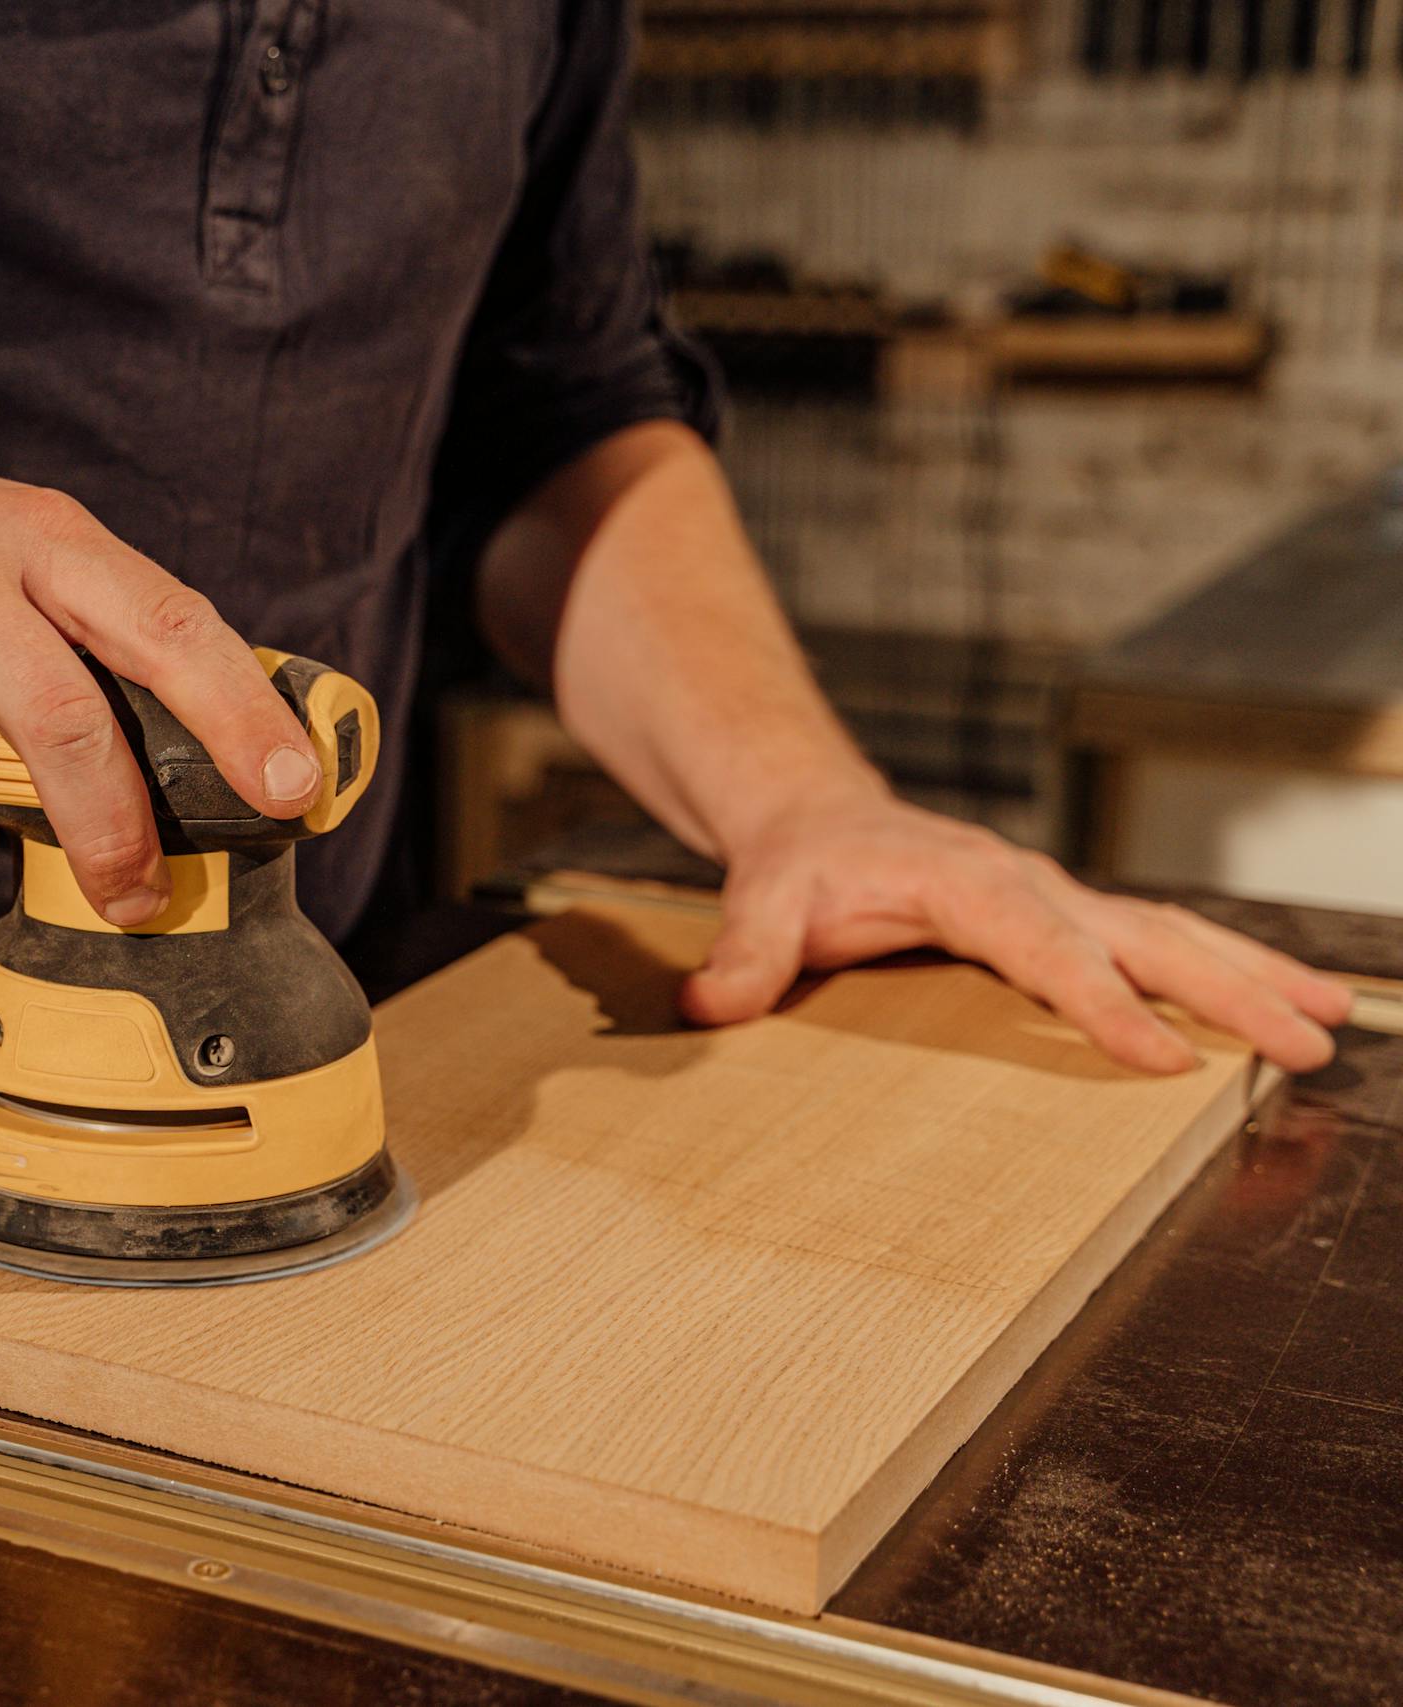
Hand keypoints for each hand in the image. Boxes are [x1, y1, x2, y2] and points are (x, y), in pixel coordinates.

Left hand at [678, 786, 1352, 1072]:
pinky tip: (1281, 1008)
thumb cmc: (796, 864)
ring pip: (1170, 935)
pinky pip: (1157, 944)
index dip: (1100, 1001)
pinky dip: (1225, 972)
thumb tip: (709, 1006)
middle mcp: (1028, 886)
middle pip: (1140, 936)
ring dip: (1250, 978)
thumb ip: (743, 954)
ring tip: (1328, 1027)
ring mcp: (1057, 900)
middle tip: (1302, 1042)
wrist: (817, 818)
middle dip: (1225, 989)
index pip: (1044, 948)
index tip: (1160, 1057)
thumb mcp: (758, 899)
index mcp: (965, 883)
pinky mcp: (1068, 919)